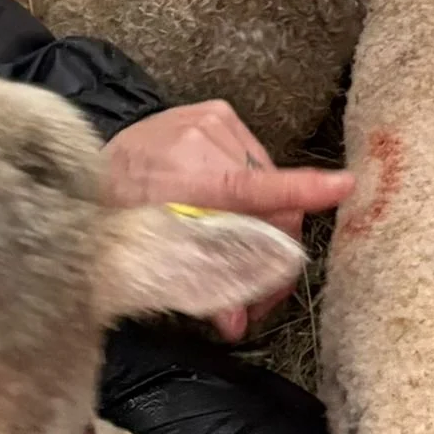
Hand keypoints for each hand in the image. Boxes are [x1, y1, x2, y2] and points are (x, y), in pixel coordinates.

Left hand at [103, 102, 353, 340]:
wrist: (89, 171)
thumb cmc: (118, 217)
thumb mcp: (155, 256)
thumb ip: (203, 284)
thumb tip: (239, 321)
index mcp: (190, 175)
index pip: (258, 187)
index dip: (304, 190)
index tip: (344, 186)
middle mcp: (206, 137)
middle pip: (270, 196)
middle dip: (274, 242)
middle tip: (261, 289)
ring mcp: (212, 119)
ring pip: (265, 178)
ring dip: (260, 215)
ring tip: (237, 243)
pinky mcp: (215, 112)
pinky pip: (252, 158)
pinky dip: (247, 187)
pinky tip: (223, 206)